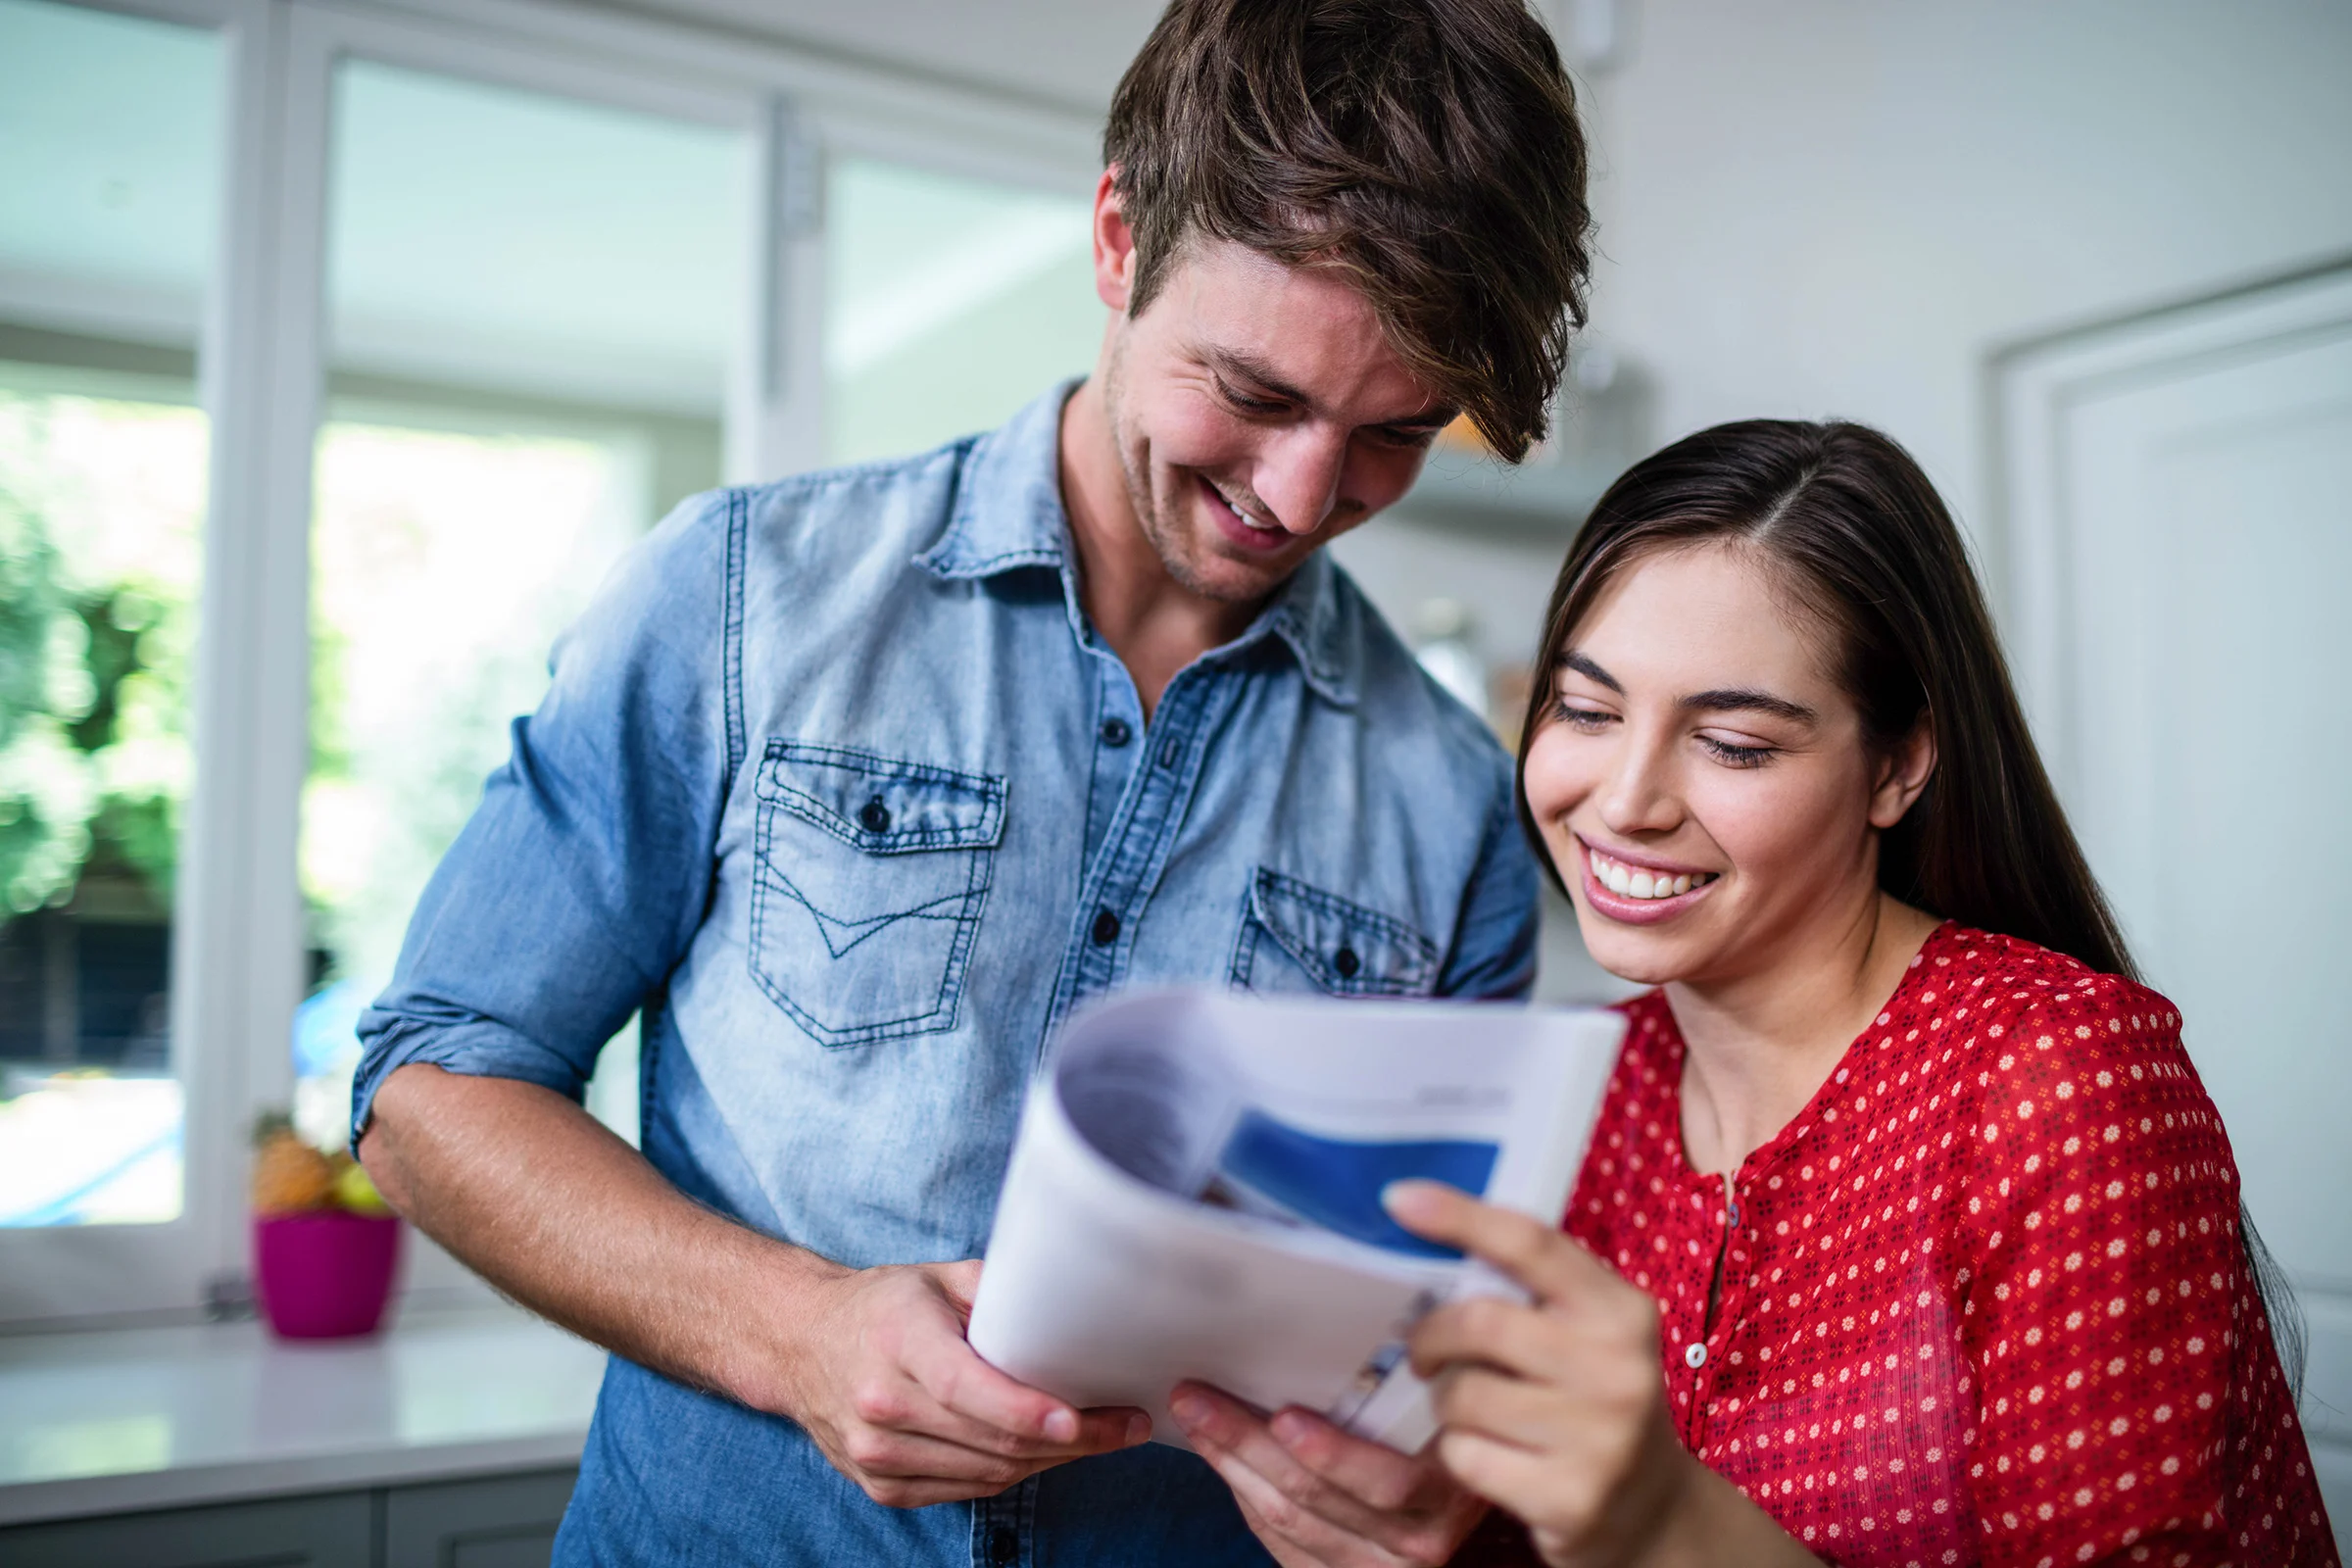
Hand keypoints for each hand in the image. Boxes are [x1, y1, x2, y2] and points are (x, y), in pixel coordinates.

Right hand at [765, 1257, 1150, 1507]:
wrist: (800, 1345)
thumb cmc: (883, 1305)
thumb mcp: (936, 1278)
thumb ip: (998, 1291)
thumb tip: (1070, 1301)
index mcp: (898, 1343)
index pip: (967, 1388)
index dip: (1026, 1410)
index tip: (1080, 1419)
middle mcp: (881, 1405)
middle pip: (991, 1438)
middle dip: (1072, 1439)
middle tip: (1127, 1425)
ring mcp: (877, 1454)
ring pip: (987, 1472)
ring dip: (1051, 1460)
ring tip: (1102, 1438)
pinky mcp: (882, 1485)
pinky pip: (967, 1489)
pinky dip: (1012, 1473)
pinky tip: (1044, 1452)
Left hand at [1170, 1381, 1486, 1566]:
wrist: (1472, 1500)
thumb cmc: (1452, 1437)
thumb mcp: (1452, 1411)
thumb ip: (1417, 1385)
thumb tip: (1346, 1328)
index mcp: (1448, 1488)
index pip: (1386, 1479)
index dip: (1333, 1452)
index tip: (1283, 1415)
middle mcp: (1417, 1536)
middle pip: (1316, 1494)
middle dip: (1247, 1442)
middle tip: (1198, 1398)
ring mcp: (1379, 1565)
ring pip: (1288, 1518)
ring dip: (1232, 1464)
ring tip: (1195, 1417)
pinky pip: (1283, 1542)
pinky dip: (1245, 1497)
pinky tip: (1222, 1458)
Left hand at [1386, 1182, 1695, 1567]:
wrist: (1651, 1509)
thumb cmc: (1595, 1399)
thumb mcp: (1589, 1335)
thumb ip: (1532, 1293)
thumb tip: (1427, 1235)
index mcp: (1620, 1311)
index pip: (1531, 1243)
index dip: (1460, 1216)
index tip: (1398, 1198)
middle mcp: (1618, 1369)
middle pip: (1480, 1322)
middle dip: (1431, 1335)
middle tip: (1423, 1351)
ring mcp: (1599, 1439)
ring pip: (1463, 1394)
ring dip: (1446, 1400)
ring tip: (1470, 1408)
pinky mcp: (1569, 1499)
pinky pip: (1466, 1456)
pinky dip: (1460, 1453)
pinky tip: (1492, 1456)